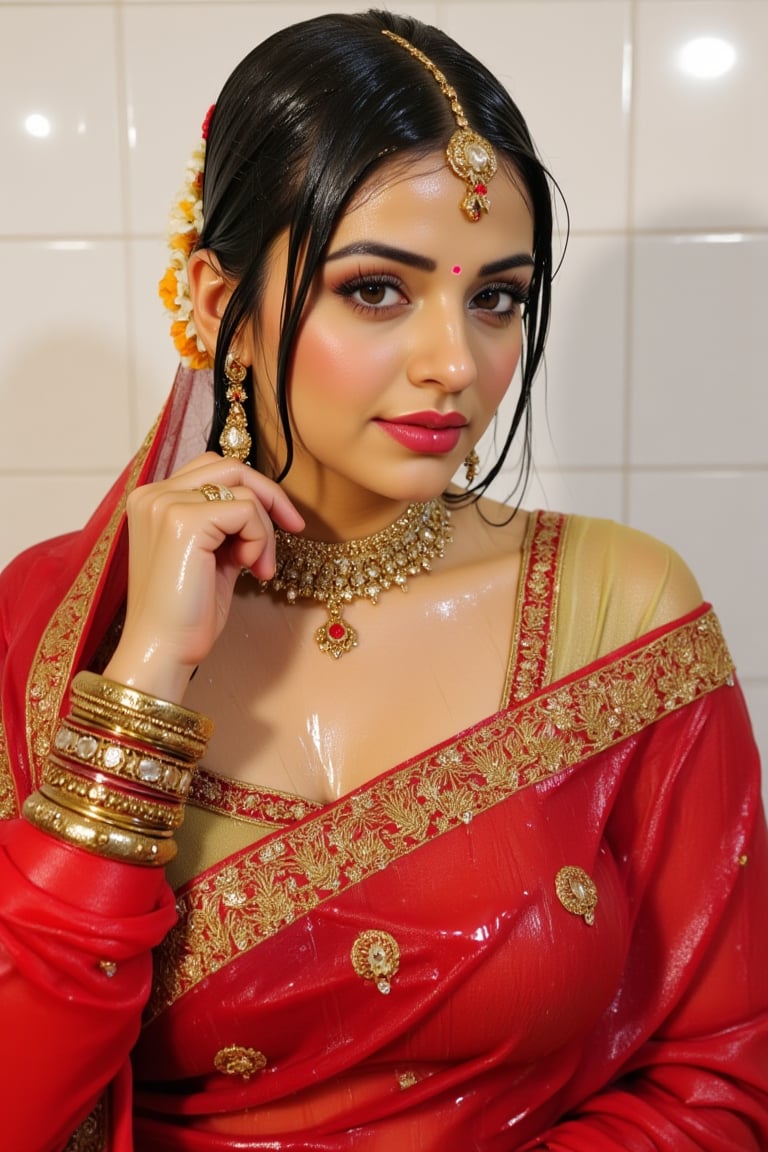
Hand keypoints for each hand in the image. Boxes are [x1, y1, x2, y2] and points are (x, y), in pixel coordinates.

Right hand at [103, 453, 303, 702]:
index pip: (213, 468)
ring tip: (257, 567)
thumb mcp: (212, 555)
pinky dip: (259, 540)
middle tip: (293, 527)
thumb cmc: (187, 612)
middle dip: (269, 497)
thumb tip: (264, 503)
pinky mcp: (183, 521)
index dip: (253, 490)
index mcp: (153, 499)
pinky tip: (251, 570)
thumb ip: (227, 523)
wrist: (163, 650)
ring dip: (264, 529)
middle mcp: (152, 493)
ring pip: (242, 489)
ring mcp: (165, 504)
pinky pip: (246, 511)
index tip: (282, 522)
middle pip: (230, 467)